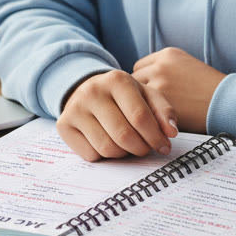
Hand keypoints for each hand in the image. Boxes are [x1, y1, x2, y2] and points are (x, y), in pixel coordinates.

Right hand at [58, 70, 177, 161]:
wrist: (88, 90)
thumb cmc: (123, 97)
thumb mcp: (146, 95)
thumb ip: (163, 111)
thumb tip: (171, 132)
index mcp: (117, 79)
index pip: (140, 117)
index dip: (155, 137)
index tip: (164, 146)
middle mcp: (93, 91)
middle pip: (124, 136)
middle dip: (140, 148)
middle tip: (145, 148)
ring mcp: (75, 108)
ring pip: (107, 148)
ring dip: (122, 154)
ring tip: (126, 144)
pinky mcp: (64, 124)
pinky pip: (90, 155)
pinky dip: (103, 156)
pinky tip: (107, 142)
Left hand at [131, 47, 225, 132]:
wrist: (229, 101)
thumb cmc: (211, 89)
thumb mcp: (188, 66)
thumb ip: (166, 70)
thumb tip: (144, 84)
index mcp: (168, 54)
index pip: (140, 67)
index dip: (143, 82)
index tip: (149, 94)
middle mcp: (160, 65)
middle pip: (134, 80)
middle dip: (139, 94)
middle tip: (146, 107)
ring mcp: (160, 83)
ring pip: (137, 96)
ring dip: (141, 106)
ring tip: (151, 116)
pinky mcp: (162, 102)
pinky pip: (145, 110)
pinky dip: (148, 117)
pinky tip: (157, 122)